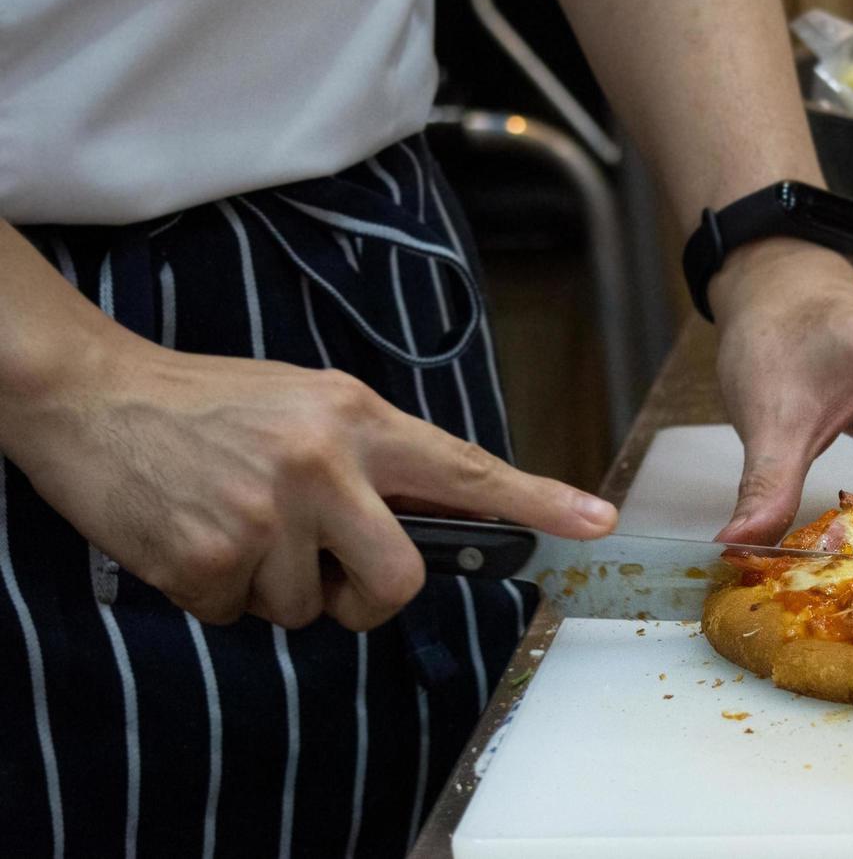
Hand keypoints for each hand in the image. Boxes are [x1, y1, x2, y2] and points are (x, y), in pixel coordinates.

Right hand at [2, 334, 615, 630]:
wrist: (93, 397)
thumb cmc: (213, 405)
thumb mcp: (310, 408)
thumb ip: (373, 462)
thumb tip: (431, 527)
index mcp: (359, 419)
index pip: (465, 467)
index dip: (536, 500)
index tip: (597, 522)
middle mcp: (323, 463)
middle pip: (399, 580)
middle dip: (368, 598)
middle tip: (327, 575)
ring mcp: (265, 513)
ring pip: (308, 609)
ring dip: (275, 588)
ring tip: (235, 523)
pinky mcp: (207, 557)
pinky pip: (241, 616)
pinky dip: (219, 594)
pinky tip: (195, 538)